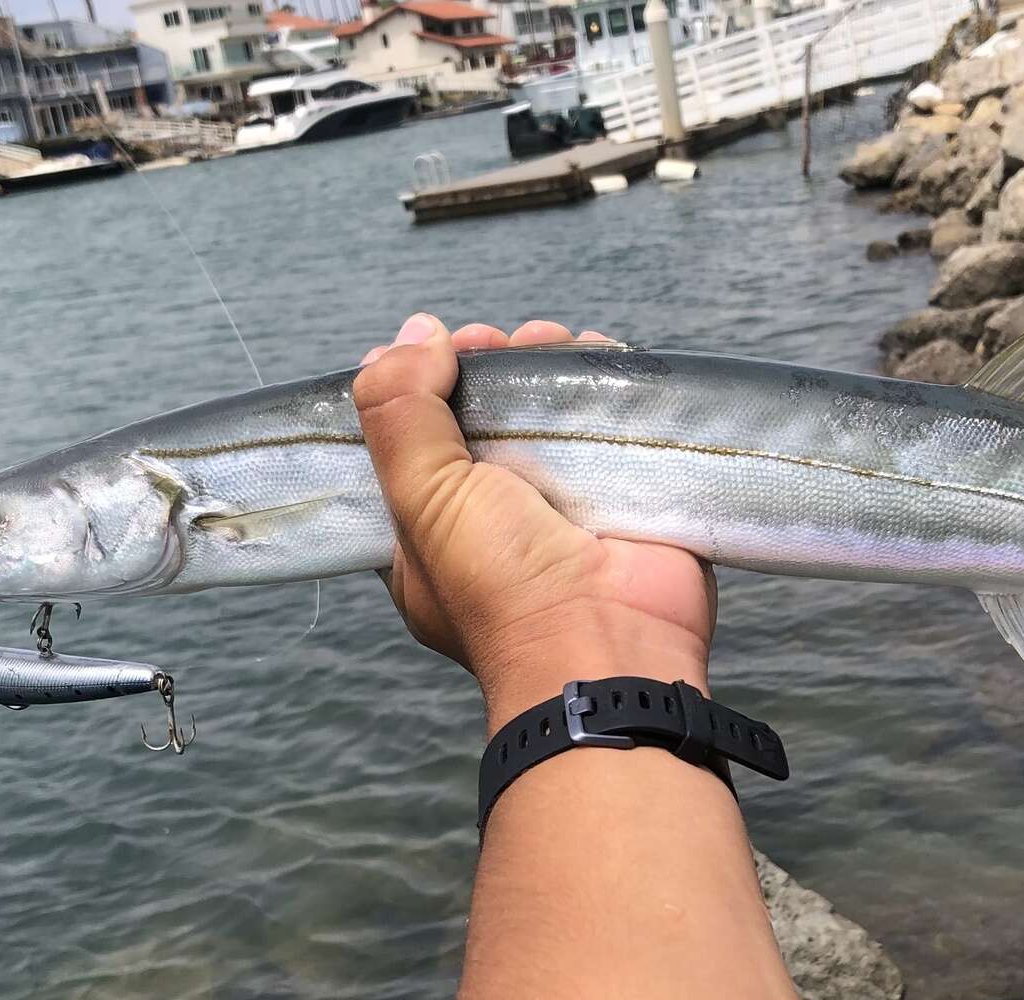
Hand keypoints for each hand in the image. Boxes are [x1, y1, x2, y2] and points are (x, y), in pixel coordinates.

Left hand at [353, 313, 717, 732]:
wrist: (612, 643)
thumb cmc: (503, 584)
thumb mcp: (423, 497)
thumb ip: (399, 411)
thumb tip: (415, 331)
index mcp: (429, 532)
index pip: (411, 442)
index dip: (418, 386)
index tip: (434, 351)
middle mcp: (494, 517)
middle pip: (483, 415)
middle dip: (489, 365)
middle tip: (499, 344)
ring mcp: (563, 504)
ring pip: (546, 411)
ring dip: (548, 363)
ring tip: (555, 342)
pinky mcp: (624, 493)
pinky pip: (609, 421)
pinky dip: (606, 381)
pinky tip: (600, 355)